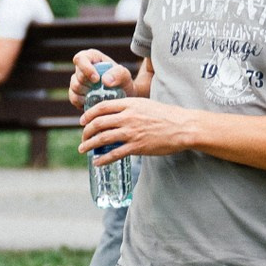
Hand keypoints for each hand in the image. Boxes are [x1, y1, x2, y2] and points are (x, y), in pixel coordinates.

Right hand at [69, 49, 128, 107]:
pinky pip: (73, 98)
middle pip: (77, 76)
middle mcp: (82, 68)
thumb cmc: (123, 81)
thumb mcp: (125, 75)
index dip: (85, 69)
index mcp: (91, 57)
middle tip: (102, 91)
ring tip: (100, 97)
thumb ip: (118, 74)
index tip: (96, 79)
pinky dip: (82, 103)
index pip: (80, 58)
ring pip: (74, 88)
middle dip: (89, 86)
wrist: (123, 95)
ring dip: (86, 95)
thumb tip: (105, 81)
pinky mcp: (75, 93)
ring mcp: (77, 81)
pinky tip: (93, 103)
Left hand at [80, 95, 194, 163]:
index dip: (88, 114)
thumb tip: (116, 114)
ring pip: (102, 138)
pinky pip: (114, 154)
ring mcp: (131, 132)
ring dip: (89, 144)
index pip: (101, 107)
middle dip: (86, 131)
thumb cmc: (166, 115)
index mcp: (129, 104)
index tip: (83, 120)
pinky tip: (97, 162)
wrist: (182, 127)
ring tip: (83, 149)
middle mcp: (127, 117)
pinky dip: (103, 159)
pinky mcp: (136, 147)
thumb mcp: (145, 104)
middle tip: (83, 137)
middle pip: (98, 123)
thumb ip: (130, 108)